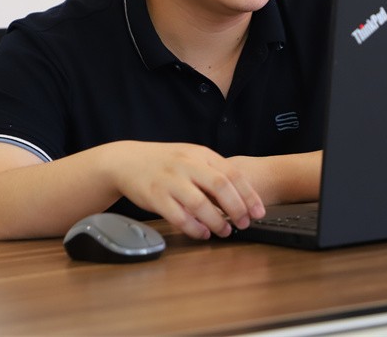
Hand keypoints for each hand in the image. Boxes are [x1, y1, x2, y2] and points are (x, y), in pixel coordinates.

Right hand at [103, 141, 265, 239]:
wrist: (127, 160)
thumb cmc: (164, 163)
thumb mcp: (190, 158)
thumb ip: (212, 173)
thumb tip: (240, 198)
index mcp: (200, 154)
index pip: (232, 173)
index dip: (248, 194)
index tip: (259, 212)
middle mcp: (187, 164)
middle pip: (220, 186)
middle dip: (237, 208)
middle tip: (245, 223)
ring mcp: (170, 180)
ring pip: (200, 203)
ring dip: (216, 221)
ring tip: (224, 231)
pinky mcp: (155, 196)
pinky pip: (178, 216)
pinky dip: (193, 227)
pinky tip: (202, 233)